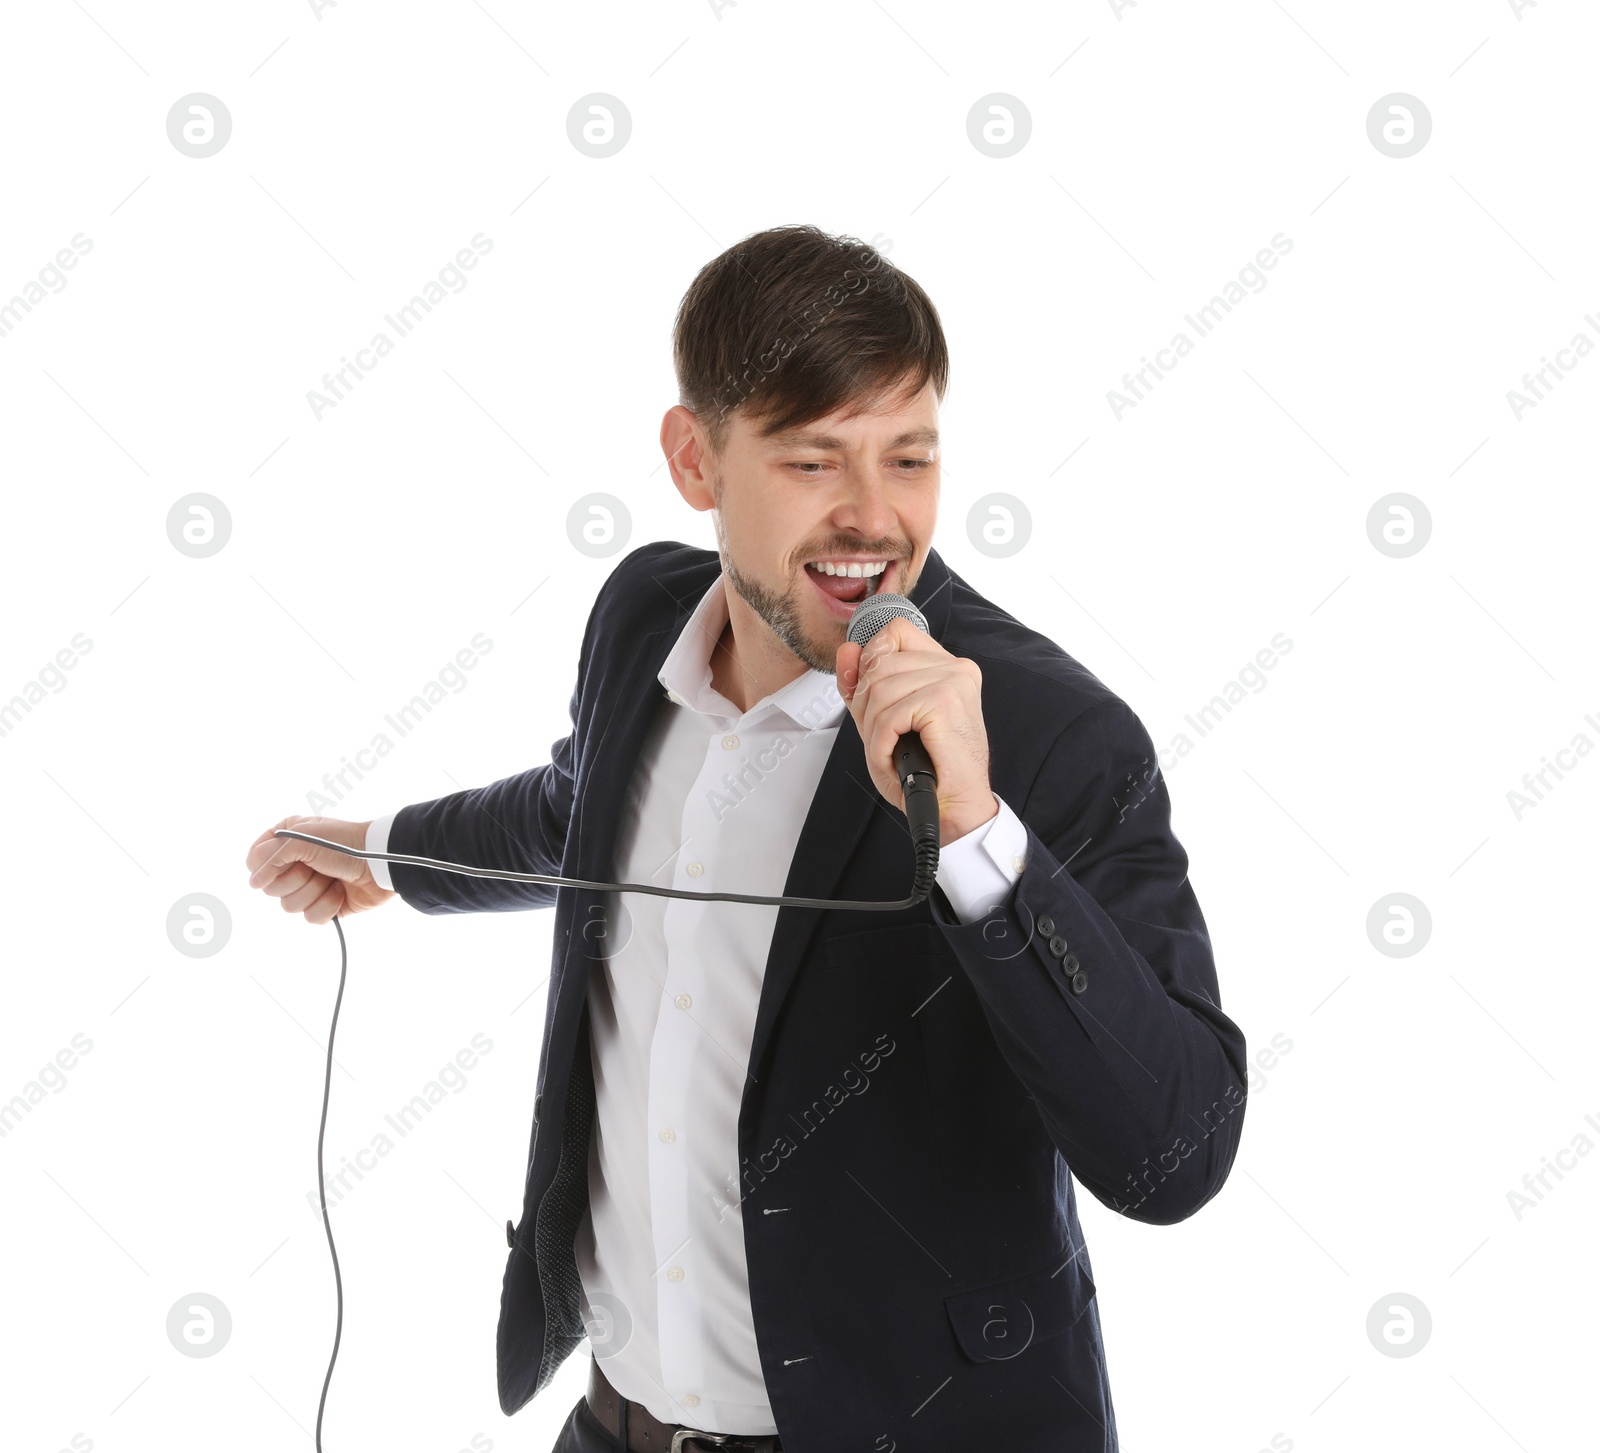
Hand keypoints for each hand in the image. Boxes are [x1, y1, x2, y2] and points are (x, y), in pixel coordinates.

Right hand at [244, 815, 393, 924]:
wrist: (381, 863)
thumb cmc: (345, 843)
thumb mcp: (303, 838)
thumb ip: (271, 857)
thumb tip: (253, 884)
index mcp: (286, 840)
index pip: (255, 860)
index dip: (267, 866)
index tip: (288, 860)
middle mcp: (294, 862)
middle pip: (270, 888)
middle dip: (297, 879)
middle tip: (318, 867)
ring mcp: (309, 885)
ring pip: (289, 906)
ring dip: (315, 892)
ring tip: (332, 878)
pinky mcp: (324, 904)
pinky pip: (311, 918)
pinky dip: (328, 905)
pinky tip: (341, 891)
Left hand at [836, 618, 995, 846]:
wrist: (955, 808)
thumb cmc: (926, 770)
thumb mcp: (883, 721)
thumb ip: (863, 684)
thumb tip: (846, 649)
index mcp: (946, 665)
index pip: (895, 632)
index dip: (871, 659)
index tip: (870, 695)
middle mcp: (954, 667)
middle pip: (880, 663)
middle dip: (866, 707)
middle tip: (882, 739)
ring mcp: (952, 681)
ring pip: (879, 690)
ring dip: (873, 730)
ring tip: (890, 751)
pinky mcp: (945, 701)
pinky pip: (889, 715)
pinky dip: (881, 744)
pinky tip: (895, 758)